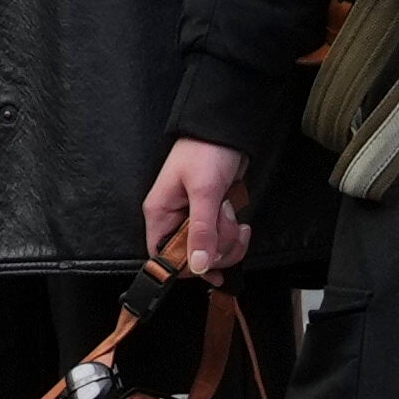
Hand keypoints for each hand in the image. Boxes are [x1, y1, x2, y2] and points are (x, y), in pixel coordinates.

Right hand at [147, 136, 255, 277]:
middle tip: (228, 226)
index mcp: (160, 214)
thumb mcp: (204, 192)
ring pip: (210, 250)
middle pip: (191, 257)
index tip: (209, 264)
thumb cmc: (206, 153)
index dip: (185, 266)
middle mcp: (174, 219)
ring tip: (233, 215)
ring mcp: (193, 219)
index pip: (163, 256)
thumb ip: (202, 231)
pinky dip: (234, 233)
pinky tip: (238, 219)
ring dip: (229, 239)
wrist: (227, 132)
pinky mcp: (211, 216)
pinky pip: (222, 239)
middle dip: (217, 248)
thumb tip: (199, 266)